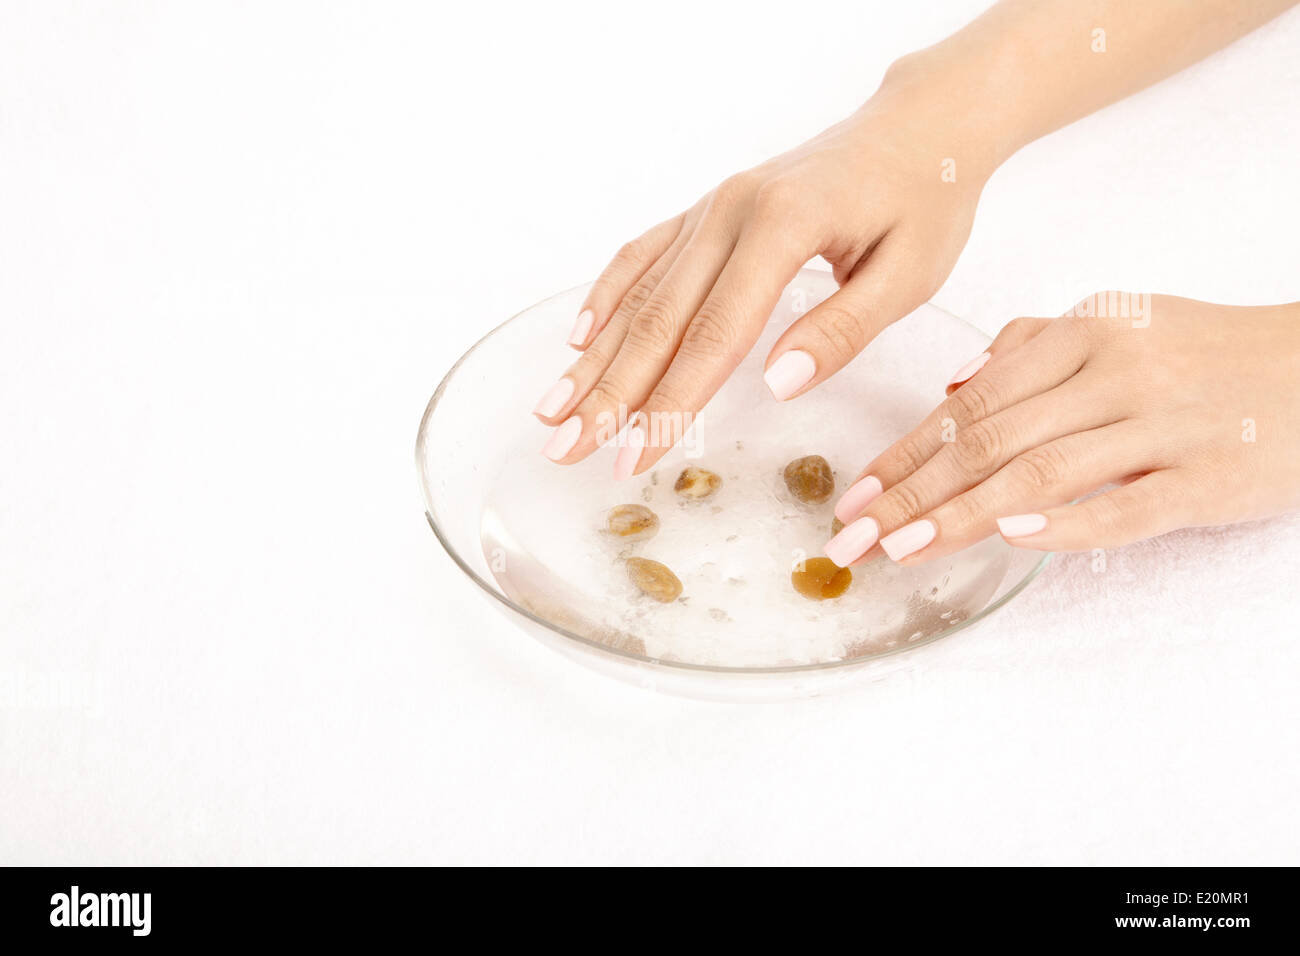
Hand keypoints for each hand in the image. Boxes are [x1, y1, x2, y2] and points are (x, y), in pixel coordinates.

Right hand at [532, 65, 1001, 477]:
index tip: (632, 457)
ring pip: (640, 292)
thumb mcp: (909, 273)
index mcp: (782, 228)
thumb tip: (776, 384)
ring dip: (594, 357)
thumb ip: (841, 329)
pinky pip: (644, 254)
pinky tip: (579, 337)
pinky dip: (607, 295)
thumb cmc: (923, 199)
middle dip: (609, 394)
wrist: (918, 126)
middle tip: (565, 449)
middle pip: (657, 320)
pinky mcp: (709, 209)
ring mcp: (712, 207)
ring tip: (552, 410)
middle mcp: (731, 212)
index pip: (714, 337)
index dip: (669, 405)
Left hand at [824, 294, 1299, 565]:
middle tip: (854, 537)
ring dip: (959, 516)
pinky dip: (1063, 523)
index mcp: (1083, 332)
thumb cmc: (1206, 353)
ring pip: (1038, 473)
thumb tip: (950, 388)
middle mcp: (1113, 372)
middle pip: (988, 440)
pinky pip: (1123, 505)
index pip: (970, 401)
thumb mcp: (1118, 325)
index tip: (854, 496)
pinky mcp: (1204, 476)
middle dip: (910, 494)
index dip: (904, 453)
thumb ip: (1031, 348)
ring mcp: (1159, 424)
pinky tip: (1009, 540)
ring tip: (901, 551)